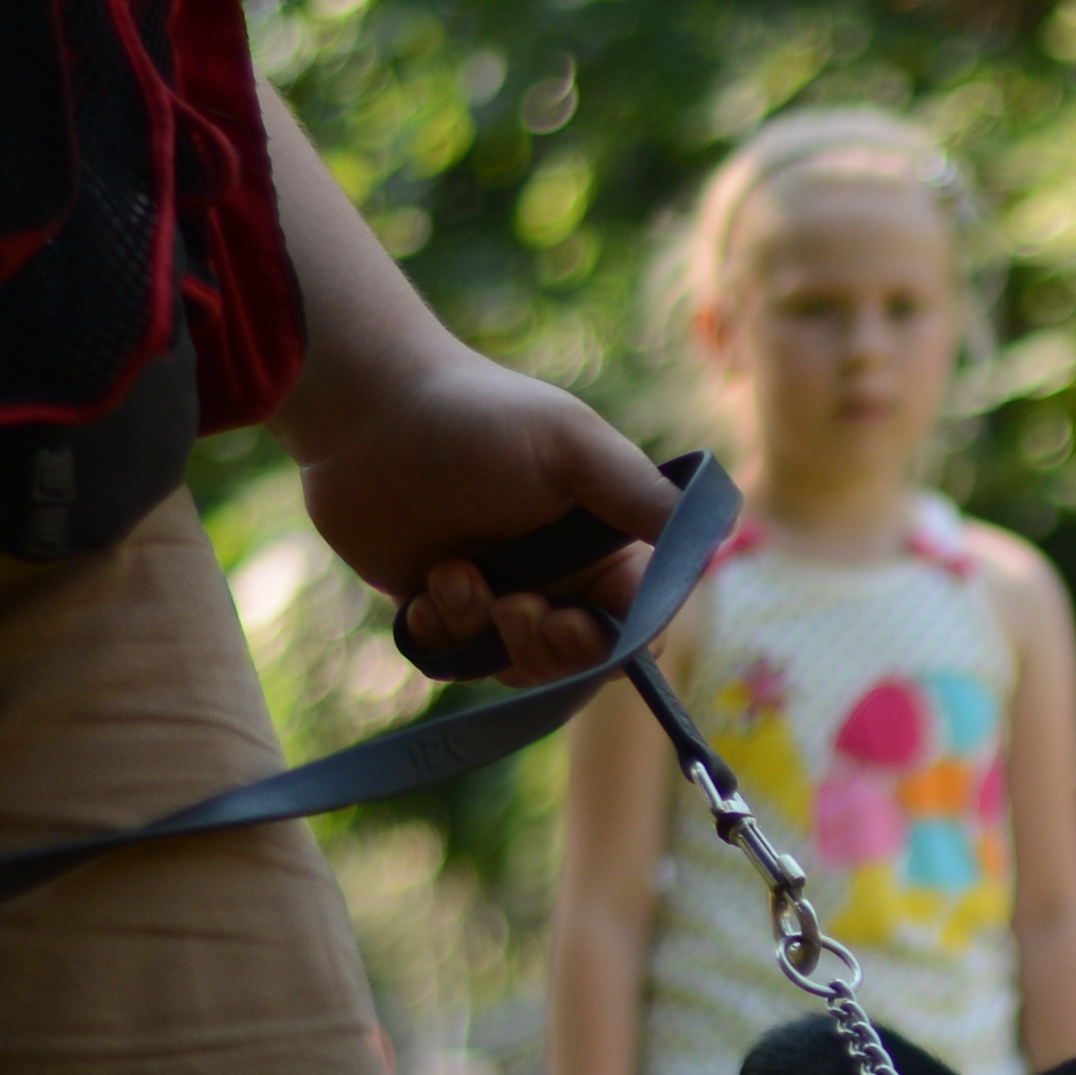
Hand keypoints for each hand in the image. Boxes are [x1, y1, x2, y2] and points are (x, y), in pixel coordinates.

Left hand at [286, 349, 674, 688]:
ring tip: (452, 574)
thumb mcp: (570, 443)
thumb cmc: (473, 414)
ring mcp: (495, 593)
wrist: (362, 409)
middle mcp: (554, 574)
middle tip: (520, 609)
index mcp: (600, 542)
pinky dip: (439, 634)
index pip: (639, 619)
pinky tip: (422, 584)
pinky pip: (451, 657)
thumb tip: (713, 537)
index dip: (623, 640)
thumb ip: (640, 495)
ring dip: (486, 633)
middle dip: (552, 649)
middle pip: (579, 659)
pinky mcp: (437, 606)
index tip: (587, 628)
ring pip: (515, 665)